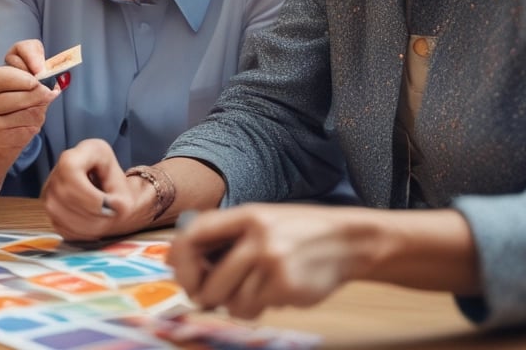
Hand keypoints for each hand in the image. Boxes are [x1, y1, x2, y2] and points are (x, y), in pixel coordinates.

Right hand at [0, 40, 57, 161]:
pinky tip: (30, 123)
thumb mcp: (18, 67)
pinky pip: (29, 130)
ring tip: (37, 107)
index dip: (19, 77)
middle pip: (17, 98)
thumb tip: (42, 68)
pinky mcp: (0, 141)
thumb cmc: (13, 94)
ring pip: (28, 114)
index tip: (37, 79)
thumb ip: (29, 53)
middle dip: (39, 95)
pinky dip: (36, 125)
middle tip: (49, 93)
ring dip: (40, 110)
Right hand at [41, 139, 141, 241]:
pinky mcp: (48, 206)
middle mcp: (59, 167)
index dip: (87, 193)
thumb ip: (120, 199)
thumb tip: (113, 209)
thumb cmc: (114, 186)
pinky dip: (79, 231)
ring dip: (85, 224)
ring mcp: (49, 187)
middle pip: (63, 193)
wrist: (107, 193)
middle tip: (109, 215)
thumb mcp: (124, 187)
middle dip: (90, 212)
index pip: (70, 168)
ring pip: (57, 211)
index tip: (108, 204)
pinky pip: (59, 224)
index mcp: (82, 152)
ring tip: (102, 221)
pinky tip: (92, 225)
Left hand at [167, 203, 361, 318]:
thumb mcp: (260, 219)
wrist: (348, 241)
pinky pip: (255, 310)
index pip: (195, 235)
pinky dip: (260, 307)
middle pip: (209, 282)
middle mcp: (258, 237)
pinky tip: (276, 291)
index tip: (178, 274)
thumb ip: (224, 234)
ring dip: (237, 303)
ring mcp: (274, 263)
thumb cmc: (297, 232)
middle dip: (206, 295)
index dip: (179, 260)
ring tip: (256, 288)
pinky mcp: (289, 288)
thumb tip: (176, 260)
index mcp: (247, 215)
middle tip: (211, 296)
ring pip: (232, 303)